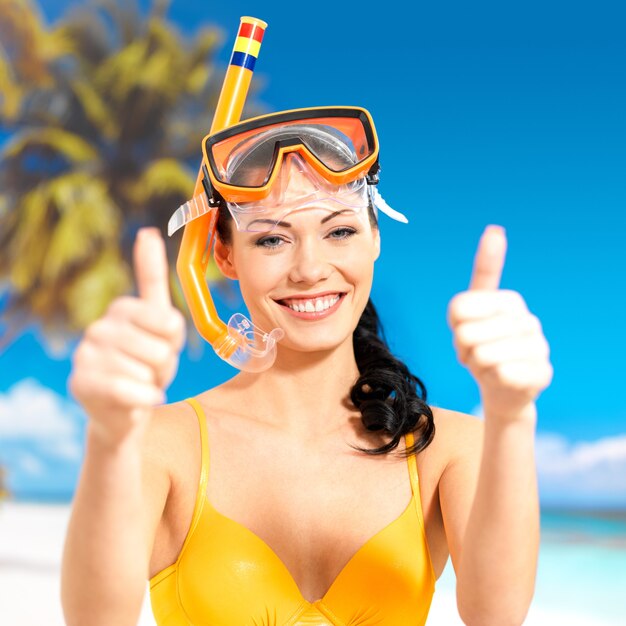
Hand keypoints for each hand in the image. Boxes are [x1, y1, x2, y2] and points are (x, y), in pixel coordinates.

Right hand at [69, 228, 185, 445]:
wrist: (126, 412)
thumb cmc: (147, 365)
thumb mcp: (162, 327)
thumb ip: (156, 282)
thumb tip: (148, 232)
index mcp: (122, 309)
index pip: (170, 321)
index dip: (174, 343)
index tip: (161, 346)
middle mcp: (99, 327)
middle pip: (160, 348)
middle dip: (164, 366)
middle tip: (149, 372)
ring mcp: (87, 355)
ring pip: (146, 370)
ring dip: (152, 384)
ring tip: (138, 384)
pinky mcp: (82, 383)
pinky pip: (129, 390)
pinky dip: (144, 399)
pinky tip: (137, 400)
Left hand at [447, 225, 552, 422]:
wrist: (501, 389)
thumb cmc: (479, 347)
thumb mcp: (463, 318)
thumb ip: (466, 293)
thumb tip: (496, 229)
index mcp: (507, 300)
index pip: (460, 306)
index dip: (454, 324)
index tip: (463, 327)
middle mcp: (527, 318)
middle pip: (467, 333)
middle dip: (463, 348)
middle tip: (476, 353)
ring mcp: (538, 345)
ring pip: (482, 354)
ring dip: (476, 365)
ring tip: (488, 365)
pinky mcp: (542, 372)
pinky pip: (499, 373)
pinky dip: (492, 380)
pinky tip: (503, 378)